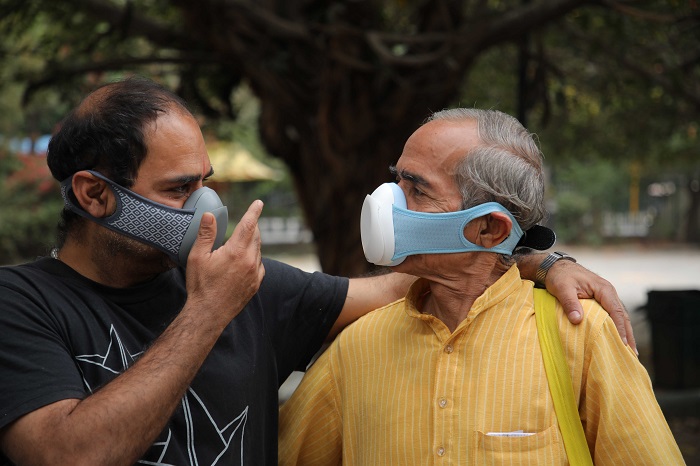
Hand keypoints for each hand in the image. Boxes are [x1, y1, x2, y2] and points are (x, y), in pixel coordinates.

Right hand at [186, 200, 265, 327]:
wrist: (209, 314)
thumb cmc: (200, 285)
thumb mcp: (197, 257)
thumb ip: (206, 234)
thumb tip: (209, 215)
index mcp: (236, 252)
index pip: (249, 225)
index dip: (254, 212)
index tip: (259, 203)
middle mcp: (250, 261)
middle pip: (255, 236)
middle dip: (252, 226)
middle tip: (246, 221)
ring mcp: (255, 273)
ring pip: (258, 250)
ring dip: (251, 243)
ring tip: (238, 244)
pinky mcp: (256, 284)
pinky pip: (259, 265)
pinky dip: (253, 258)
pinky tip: (243, 261)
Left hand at [545, 259, 636, 353]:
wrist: (557, 267)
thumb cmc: (560, 277)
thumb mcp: (562, 288)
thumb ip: (570, 304)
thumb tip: (577, 320)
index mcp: (603, 289)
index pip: (616, 311)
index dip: (620, 328)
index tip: (623, 343)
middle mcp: (609, 293)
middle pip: (622, 315)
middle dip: (628, 334)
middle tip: (632, 354)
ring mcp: (607, 297)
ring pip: (620, 316)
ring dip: (625, 332)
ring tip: (629, 351)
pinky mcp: (601, 301)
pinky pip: (612, 315)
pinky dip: (617, 327)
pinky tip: (618, 338)